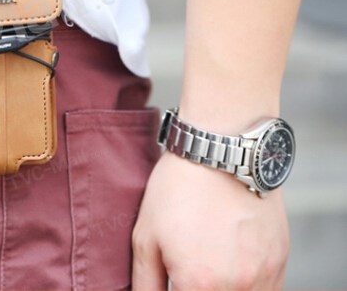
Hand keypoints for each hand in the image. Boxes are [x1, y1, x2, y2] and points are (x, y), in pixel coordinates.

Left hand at [132, 152, 288, 289]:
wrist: (221, 149)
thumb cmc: (177, 189)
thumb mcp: (145, 237)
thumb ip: (145, 283)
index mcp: (199, 285)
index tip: (173, 280)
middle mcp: (238, 286)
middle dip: (197, 288)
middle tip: (187, 267)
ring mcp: (265, 274)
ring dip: (224, 288)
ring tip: (207, 261)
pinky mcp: (281, 259)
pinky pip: (267, 289)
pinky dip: (247, 284)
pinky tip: (228, 262)